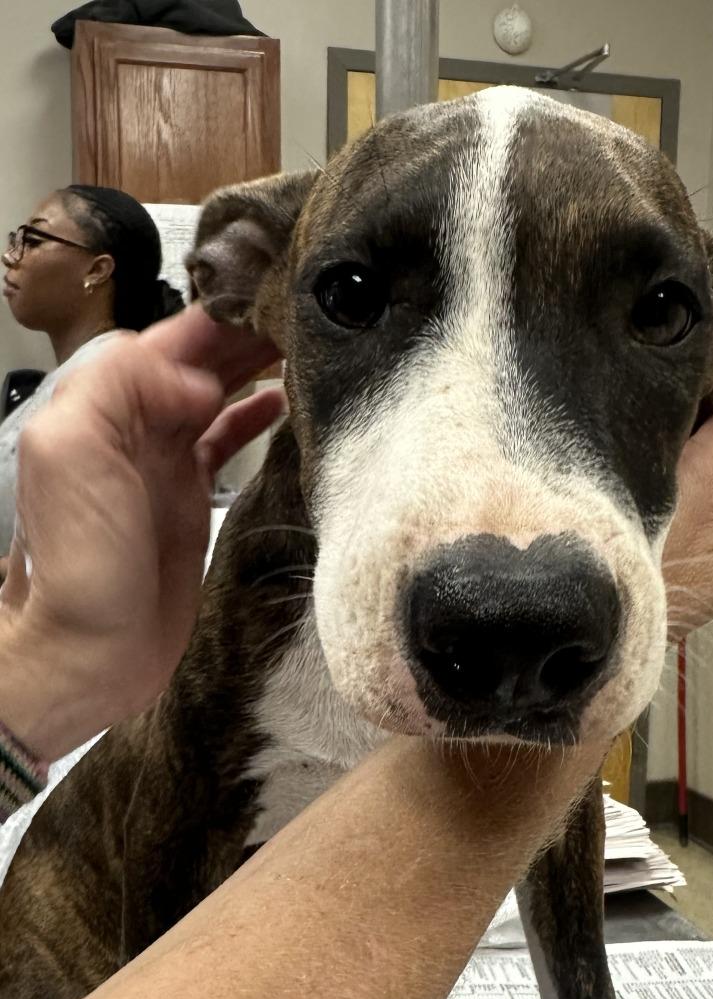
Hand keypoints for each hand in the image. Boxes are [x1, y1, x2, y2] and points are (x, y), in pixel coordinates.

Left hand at [0, 305, 283, 761]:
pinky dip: (255, 414)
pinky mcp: (192, 493)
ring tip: (301, 348)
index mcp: (104, 405)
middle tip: (299, 317)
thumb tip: (196, 379)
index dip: (217, 315)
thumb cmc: (77, 562)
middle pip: (196, 359)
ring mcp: (165, 458)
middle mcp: (134, 424)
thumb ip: (122, 387)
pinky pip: (227, 437)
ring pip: (216, 390)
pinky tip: (282, 402)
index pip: (166, 339)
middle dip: (245, 332)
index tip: (268, 298)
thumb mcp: (73, 453)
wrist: (91, 648)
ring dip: (254, 364)